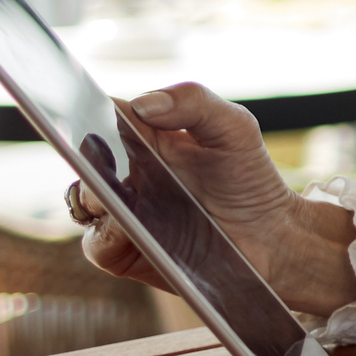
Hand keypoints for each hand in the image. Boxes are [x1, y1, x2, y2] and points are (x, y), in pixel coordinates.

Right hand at [62, 82, 355, 320]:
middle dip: (84, 156)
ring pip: (83, 201)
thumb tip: (143, 104)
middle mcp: (127, 172)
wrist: (272, 237)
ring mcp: (124, 212)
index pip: (101, 115)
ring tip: (114, 196)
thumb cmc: (248, 178)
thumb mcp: (234, 128)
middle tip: (99, 156)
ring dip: (93, 197)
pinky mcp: (126, 252)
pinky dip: (107, 235)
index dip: (86, 110)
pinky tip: (130, 228)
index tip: (86, 110)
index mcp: (145, 135)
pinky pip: (96, 244)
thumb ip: (194, 103)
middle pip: (83, 158)